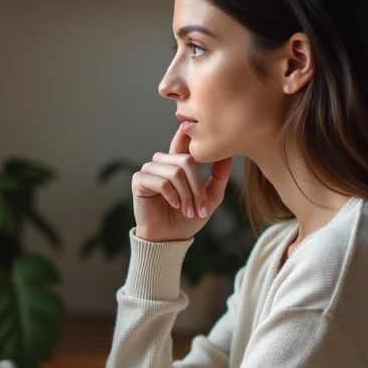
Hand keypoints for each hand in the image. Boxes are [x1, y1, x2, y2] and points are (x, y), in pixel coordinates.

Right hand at [131, 125, 232, 242]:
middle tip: (200, 207)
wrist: (169, 239)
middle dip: (197, 186)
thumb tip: (228, 155)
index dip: (188, 133)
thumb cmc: (187, 219)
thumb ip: (218, 177)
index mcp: (177, 163)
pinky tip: (174, 205)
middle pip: (185, 160)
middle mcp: (162, 163)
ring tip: (188, 210)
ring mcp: (149, 170)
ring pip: (175, 172)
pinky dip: (172, 196)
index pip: (182, 141)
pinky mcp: (139, 181)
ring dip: (186, 194)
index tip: (198, 128)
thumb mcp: (210, 198)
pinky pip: (161, 182)